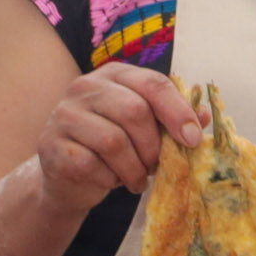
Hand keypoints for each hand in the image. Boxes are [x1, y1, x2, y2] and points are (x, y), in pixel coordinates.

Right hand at [33, 65, 206, 213]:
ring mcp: (64, 114)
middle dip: (153, 146)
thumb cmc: (115, 149)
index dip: (178, 112)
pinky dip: (109, 179)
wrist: (69, 176)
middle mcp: (85, 87)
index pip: (153, 83)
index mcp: (115, 75)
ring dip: (134, 168)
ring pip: (113, 141)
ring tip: (137, 178)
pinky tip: (111, 180)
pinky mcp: (51, 144)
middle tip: (156, 165)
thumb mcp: (147, 131)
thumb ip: (174, 120)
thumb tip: (204, 115)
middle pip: (134, 111)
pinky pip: (91, 164)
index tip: (193, 140)